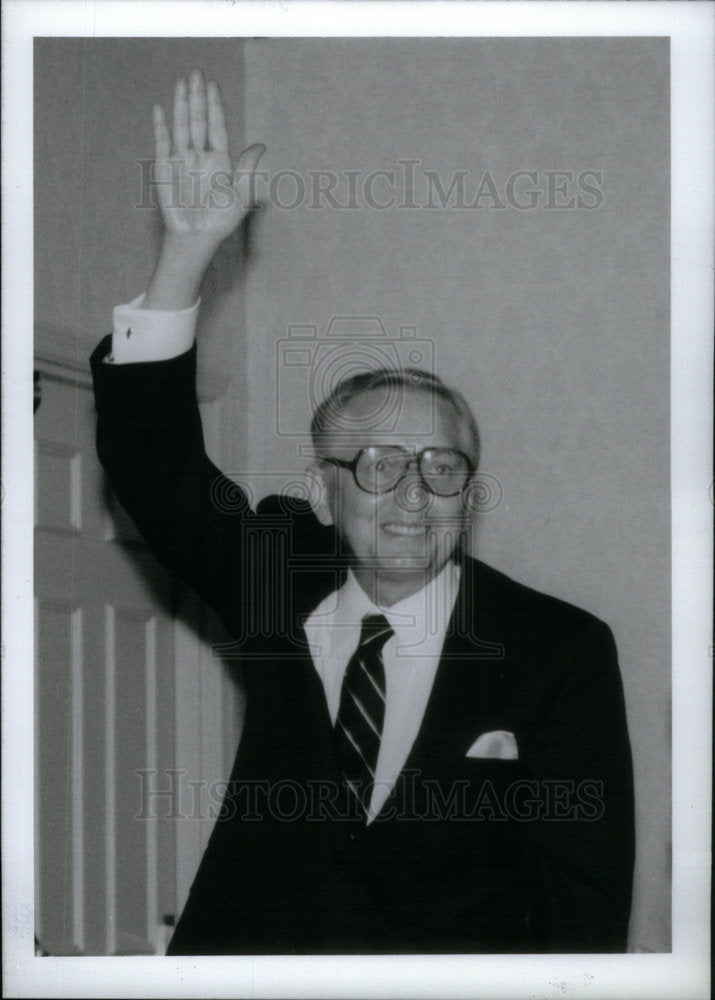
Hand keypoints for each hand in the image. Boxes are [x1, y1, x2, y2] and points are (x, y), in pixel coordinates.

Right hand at [143, 69, 264, 308]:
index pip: (216, 126)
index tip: (213, 84)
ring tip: (182, 82)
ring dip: (181, 104)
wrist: (196, 237)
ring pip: (181, 125)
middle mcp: (200, 156)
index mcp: (219, 160)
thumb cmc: (220, 221)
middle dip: (198, 96)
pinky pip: (162, 142)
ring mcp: (181, 160)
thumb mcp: (239, 195)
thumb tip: (261, 145)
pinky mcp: (165, 168)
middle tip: (197, 72)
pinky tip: (160, 108)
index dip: (215, 105)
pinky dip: (160, 126)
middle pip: (198, 120)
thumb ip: (247, 169)